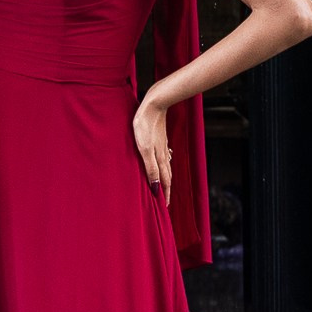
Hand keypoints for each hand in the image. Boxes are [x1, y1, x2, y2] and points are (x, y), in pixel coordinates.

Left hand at [132, 86, 172, 200]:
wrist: (154, 104)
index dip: (165, 194)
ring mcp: (162, 145)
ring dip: (166, 177)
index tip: (165, 207)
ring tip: (165, 185)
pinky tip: (163, 160)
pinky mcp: (160, 138)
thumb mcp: (144, 149)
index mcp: (159, 159)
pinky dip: (164, 164)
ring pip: (166, 166)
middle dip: (166, 189)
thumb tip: (155, 187)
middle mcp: (163, 154)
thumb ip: (149, 168)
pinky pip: (163, 156)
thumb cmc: (145, 126)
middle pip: (166, 175)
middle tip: (166, 200)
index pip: (164, 181)